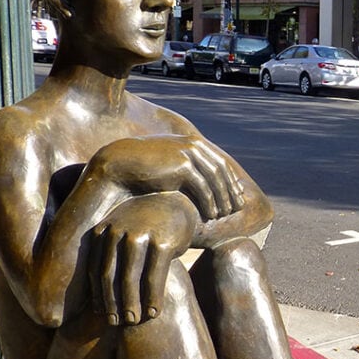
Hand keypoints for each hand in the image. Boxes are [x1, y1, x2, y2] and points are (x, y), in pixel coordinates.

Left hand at [89, 193, 197, 324]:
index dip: (99, 296)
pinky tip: (155, 312)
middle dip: (112, 303)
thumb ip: (111, 254)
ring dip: (131, 304)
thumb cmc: (149, 226)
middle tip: (117, 322)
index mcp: (104, 230)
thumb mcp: (125, 232)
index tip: (103, 315)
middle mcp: (118, 231)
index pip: (96, 269)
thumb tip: (98, 294)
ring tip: (134, 321)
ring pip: (131, 278)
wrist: (179, 203)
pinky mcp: (163, 242)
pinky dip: (153, 297)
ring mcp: (141, 235)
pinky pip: (155, 276)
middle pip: (111, 275)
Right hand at [90, 135, 244, 221]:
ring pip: (216, 180)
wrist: (121, 164)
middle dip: (231, 190)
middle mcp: (194, 146)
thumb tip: (200, 181)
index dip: (230, 181)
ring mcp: (189, 154)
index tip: (236, 196)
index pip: (220, 163)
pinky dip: (211, 203)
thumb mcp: (169, 165)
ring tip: (226, 214)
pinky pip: (204, 188)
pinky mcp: (183, 166)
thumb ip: (186, 168)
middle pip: (222, 171)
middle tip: (237, 208)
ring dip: (223, 199)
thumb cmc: (144, 167)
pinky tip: (212, 215)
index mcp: (193, 143)